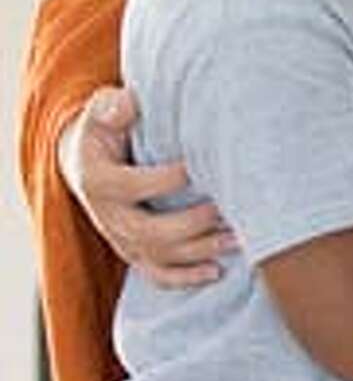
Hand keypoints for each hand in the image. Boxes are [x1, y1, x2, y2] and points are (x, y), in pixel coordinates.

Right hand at [57, 86, 234, 286]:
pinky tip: (218, 271)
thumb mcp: (100, 114)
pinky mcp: (133, 253)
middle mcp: (108, 217)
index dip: (165, 180)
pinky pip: (157, 275)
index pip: (131, 187)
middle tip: (227, 211)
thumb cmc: (104, 130)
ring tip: (239, 240)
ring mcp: (121, 239)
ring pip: (160, 257)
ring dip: (201, 251)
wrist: (85, 164)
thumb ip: (111, 108)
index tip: (197, 167)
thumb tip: (128, 103)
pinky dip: (186, 278)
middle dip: (192, 224)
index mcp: (98, 181)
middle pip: (149, 232)